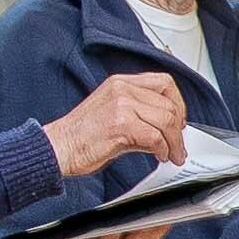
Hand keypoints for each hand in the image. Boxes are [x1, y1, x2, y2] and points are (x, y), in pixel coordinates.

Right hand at [42, 68, 190, 178]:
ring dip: (174, 142)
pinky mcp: (120, 124)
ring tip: (171, 154)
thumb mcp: (113, 113)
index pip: (164, 82)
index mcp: (121, 82)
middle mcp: (122, 88)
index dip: (178, 103)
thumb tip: (166, 129)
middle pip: (169, 103)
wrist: (58, 147)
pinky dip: (162, 149)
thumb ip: (140, 114)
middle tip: (178, 147)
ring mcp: (121, 104)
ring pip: (166, 119)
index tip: (180, 121)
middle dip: (179, 129)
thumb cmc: (81, 135)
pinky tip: (159, 156)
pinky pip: (155, 136)